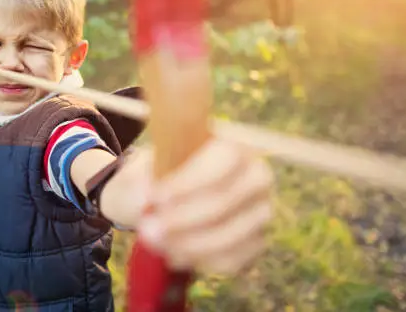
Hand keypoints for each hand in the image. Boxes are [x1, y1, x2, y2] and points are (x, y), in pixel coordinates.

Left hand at [103, 139, 273, 274]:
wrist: (167, 200)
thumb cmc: (160, 177)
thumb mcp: (145, 170)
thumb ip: (143, 179)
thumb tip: (146, 197)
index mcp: (234, 144)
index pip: (224, 160)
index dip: (190, 181)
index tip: (154, 197)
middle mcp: (257, 175)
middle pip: (226, 201)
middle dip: (183, 219)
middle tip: (148, 229)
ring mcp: (262, 209)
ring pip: (231, 235)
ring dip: (188, 244)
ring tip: (157, 242)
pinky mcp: (258, 241)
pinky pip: (234, 259)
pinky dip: (201, 261)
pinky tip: (176, 254)